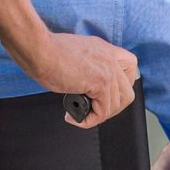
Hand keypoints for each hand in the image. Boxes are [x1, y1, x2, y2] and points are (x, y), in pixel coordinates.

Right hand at [20, 32, 136, 128]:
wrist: (40, 50)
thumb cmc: (48, 51)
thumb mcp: (76, 53)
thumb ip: (87, 65)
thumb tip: (86, 84)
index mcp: (105, 49)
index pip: (129, 68)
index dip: (121, 86)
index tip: (107, 94)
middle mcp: (110, 58)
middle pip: (127, 91)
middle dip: (112, 106)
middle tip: (94, 110)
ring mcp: (108, 70)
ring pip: (116, 104)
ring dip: (99, 115)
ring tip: (82, 115)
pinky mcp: (100, 83)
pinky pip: (102, 111)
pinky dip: (90, 120)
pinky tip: (76, 118)